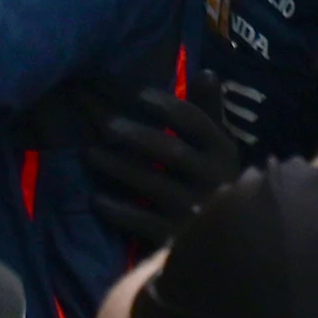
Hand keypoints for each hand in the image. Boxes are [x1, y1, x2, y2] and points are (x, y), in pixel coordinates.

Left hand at [74, 81, 242, 254]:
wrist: (228, 246)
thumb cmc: (212, 181)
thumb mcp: (216, 147)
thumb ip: (208, 111)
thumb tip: (207, 71)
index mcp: (222, 153)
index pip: (196, 123)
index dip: (168, 106)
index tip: (138, 94)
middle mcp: (214, 182)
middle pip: (172, 152)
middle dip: (137, 136)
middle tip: (104, 124)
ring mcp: (195, 214)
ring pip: (153, 186)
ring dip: (118, 168)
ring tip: (88, 153)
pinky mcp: (176, 241)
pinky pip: (143, 223)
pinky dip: (118, 210)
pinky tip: (96, 198)